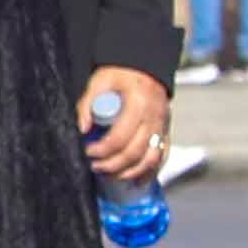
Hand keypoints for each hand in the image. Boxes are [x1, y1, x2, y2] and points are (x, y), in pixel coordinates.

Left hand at [79, 67, 169, 183]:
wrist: (144, 67)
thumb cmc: (120, 74)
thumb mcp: (99, 81)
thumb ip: (87, 104)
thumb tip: (81, 129)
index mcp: (139, 104)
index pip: (120, 137)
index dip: (102, 150)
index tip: (88, 151)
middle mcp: (155, 117)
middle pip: (135, 153)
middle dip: (112, 165)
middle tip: (95, 166)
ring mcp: (163, 126)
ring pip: (150, 159)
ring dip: (129, 172)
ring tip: (110, 174)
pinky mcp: (166, 132)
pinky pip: (161, 157)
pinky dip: (149, 172)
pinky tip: (136, 180)